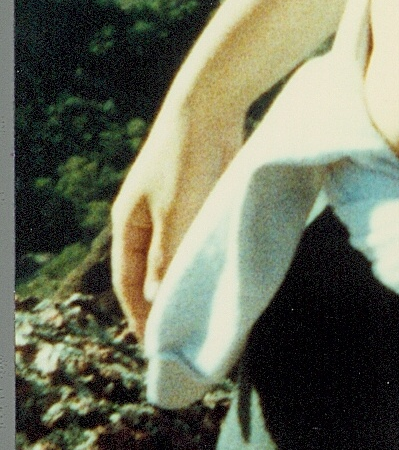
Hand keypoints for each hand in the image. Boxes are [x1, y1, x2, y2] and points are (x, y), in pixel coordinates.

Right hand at [110, 94, 244, 339]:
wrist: (211, 105)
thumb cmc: (187, 158)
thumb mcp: (177, 213)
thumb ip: (168, 257)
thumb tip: (158, 299)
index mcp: (128, 222)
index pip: (127, 280)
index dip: (139, 313)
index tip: (155, 344)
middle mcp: (145, 217)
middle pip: (150, 270)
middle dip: (162, 301)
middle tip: (183, 336)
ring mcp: (171, 205)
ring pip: (176, 254)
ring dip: (186, 279)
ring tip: (204, 312)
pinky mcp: (197, 195)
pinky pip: (196, 236)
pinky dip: (203, 256)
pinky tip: (219, 274)